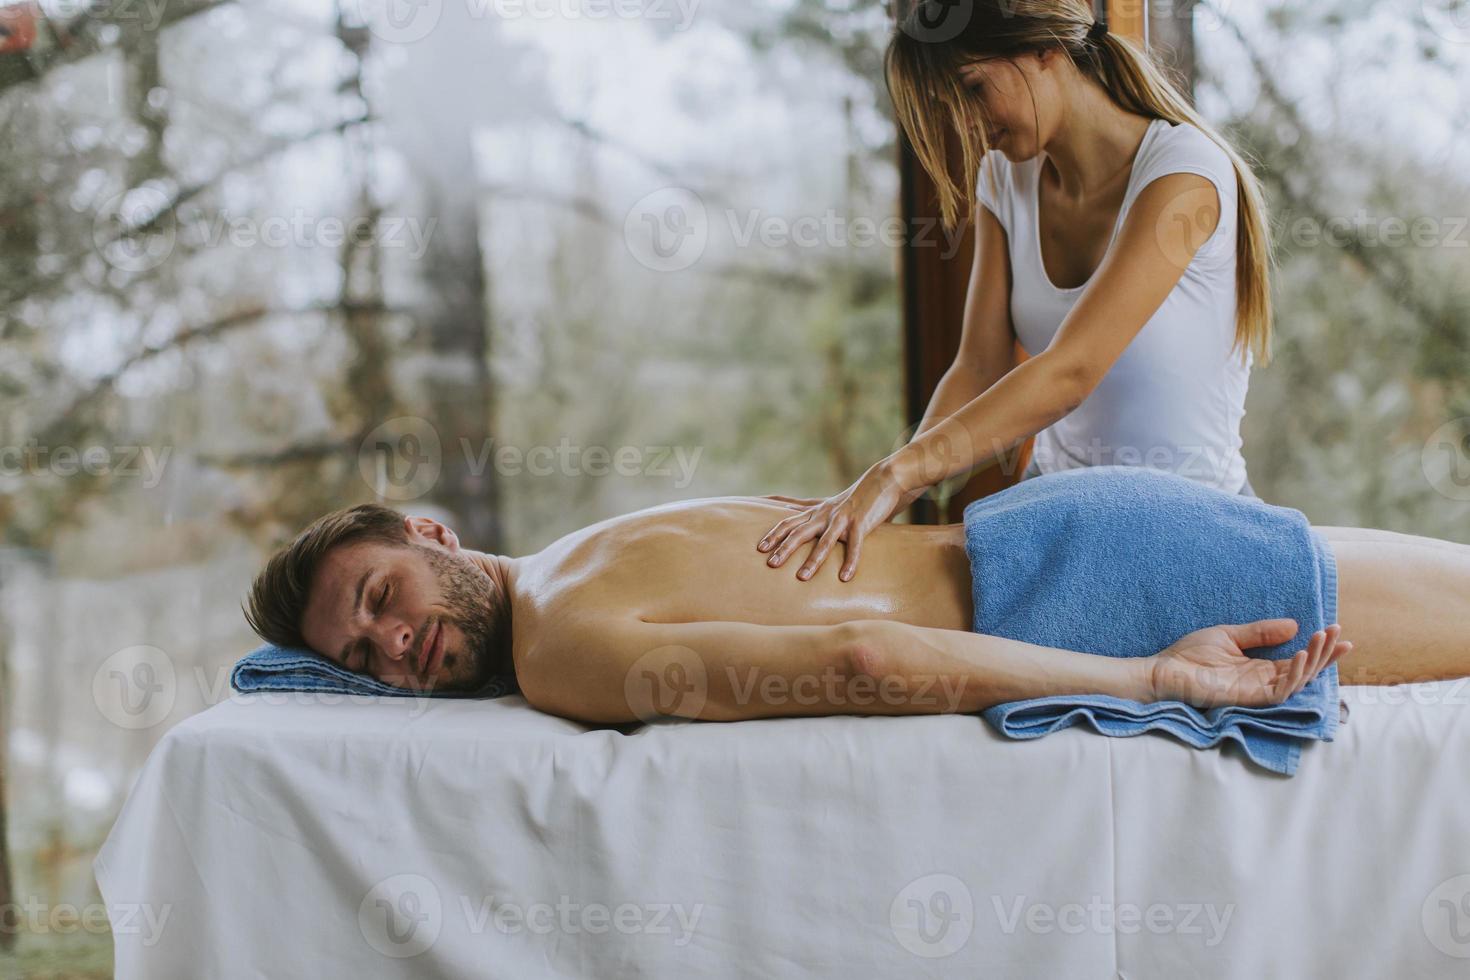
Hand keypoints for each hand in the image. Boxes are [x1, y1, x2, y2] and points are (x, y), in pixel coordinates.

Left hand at [756, 459, 927, 581]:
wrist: (883, 480)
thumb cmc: (856, 497)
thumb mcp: (831, 505)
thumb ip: (813, 511)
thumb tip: (789, 509)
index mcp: (817, 512)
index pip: (789, 522)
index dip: (774, 535)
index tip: (760, 548)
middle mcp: (825, 515)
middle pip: (799, 532)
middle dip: (784, 548)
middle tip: (771, 564)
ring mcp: (842, 519)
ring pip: (824, 541)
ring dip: (812, 560)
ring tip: (802, 577)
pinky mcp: (861, 523)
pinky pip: (854, 546)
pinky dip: (850, 562)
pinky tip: (845, 577)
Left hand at [1147, 619, 1349, 707]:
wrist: (1165, 669)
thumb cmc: (1191, 654)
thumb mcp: (1230, 635)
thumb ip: (1260, 632)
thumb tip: (1294, 625)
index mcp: (1260, 667)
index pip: (1298, 660)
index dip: (1320, 649)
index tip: (1338, 632)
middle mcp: (1264, 681)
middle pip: (1305, 671)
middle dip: (1325, 654)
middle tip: (1339, 635)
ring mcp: (1257, 691)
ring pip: (1297, 681)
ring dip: (1313, 661)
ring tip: (1321, 639)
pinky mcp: (1248, 698)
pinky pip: (1279, 691)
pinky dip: (1292, 675)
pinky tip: (1298, 655)